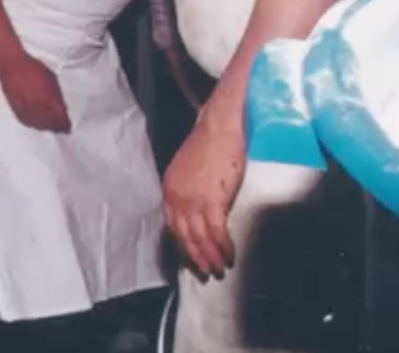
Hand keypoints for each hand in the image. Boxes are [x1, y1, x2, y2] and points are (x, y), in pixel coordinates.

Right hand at [0, 55, 71, 133]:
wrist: (12, 67)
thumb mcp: (52, 81)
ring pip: (39, 126)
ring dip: (45, 125)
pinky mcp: (17, 112)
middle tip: (59, 125)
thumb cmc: (33, 69)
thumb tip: (61, 108)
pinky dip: (34, 123)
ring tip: (48, 123)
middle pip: (51, 126)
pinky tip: (36, 120)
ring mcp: (27, 112)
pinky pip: (28, 122)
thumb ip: (57, 97)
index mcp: (50, 102)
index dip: (66, 124)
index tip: (67, 125)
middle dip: (56, 126)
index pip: (61, 121)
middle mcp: (38, 110)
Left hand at [163, 116, 245, 278]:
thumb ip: (187, 188)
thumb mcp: (188, 169)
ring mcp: (194, 200)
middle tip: (206, 271)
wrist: (220, 128)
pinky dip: (223, 246)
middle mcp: (177, 197)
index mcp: (169, 188)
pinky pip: (217, 232)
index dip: (181, 243)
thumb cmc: (209, 144)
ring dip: (211, 256)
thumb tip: (196, 206)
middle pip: (184, 235)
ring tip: (220, 268)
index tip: (190, 256)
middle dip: (196, 256)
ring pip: (200, 238)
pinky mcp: (214, 201)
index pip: (171, 224)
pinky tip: (230, 255)